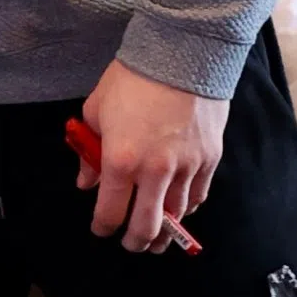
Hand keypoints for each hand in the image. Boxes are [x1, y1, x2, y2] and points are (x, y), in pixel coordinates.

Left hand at [78, 60, 227, 254]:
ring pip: (177, 216)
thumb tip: (87, 180)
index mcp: (121, 160)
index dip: (103, 227)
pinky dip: (187, 207)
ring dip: (165, 231)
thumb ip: (90, 151)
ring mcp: (187, 167)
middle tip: (131, 244)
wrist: (181, 53)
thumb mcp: (97, 110)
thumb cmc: (132, 78)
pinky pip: (199, 196)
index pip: (111, 213)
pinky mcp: (210, 159)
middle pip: (147, 228)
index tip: (101, 229)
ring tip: (157, 235)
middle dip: (136, 243)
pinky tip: (179, 207)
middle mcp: (155, 171)